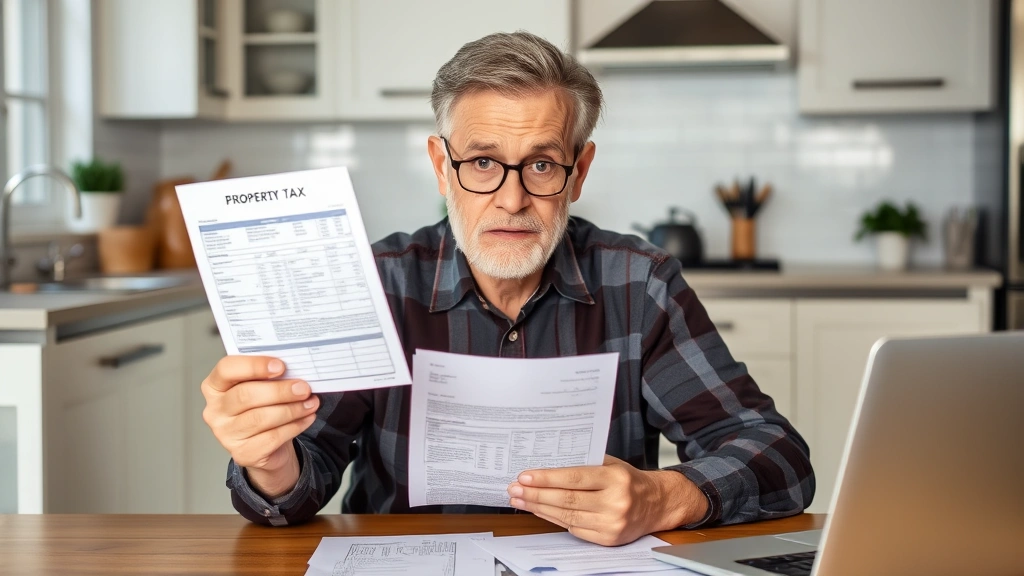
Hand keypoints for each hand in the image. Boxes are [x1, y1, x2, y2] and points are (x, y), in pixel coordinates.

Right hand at [201, 356, 319, 497]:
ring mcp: (226, 434)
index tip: (280, 366)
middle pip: (245, 395)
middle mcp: (215, 411)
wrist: (267, 446)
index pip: (226, 369)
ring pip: (260, 418)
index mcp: (215, 386)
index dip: (254, 366)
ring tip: (311, 403)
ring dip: (291, 409)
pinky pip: (272, 438)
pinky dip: (295, 426)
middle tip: (303, 388)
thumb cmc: (263, 407)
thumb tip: (296, 369)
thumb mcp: (262, 387)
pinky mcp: (242, 453)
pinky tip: (307, 418)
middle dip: (279, 391)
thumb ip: (270, 376)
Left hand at [507, 455, 708, 545]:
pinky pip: (574, 529)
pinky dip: (554, 519)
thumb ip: (584, 463)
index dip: (547, 478)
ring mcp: (612, 523)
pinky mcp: (608, 539)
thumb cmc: (629, 480)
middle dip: (536, 494)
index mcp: (615, 478)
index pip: (574, 478)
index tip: (525, 476)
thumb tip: (546, 464)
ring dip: (539, 508)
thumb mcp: (611, 463)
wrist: (658, 504)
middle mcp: (615, 502)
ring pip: (567, 516)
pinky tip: (540, 511)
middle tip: (515, 489)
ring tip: (521, 500)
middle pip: (567, 499)